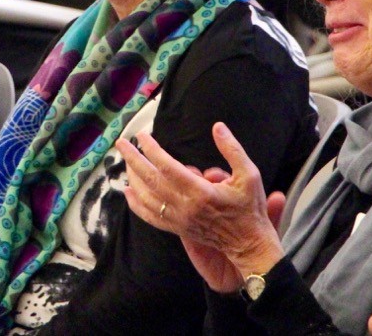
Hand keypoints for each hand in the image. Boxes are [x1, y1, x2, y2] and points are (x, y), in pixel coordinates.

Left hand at [118, 123, 284, 289]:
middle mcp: (185, 206)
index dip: (151, 149)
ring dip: (133, 177)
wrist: (249, 244)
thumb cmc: (249, 208)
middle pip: (150, 179)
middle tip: (122, 143)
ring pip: (146, 197)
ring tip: (126, 161)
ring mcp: (179, 219)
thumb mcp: (249, 174)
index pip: (167, 166)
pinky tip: (129, 191)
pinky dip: (136, 204)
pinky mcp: (177, 229)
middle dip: (133, 159)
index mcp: (201, 192)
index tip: (142, 135)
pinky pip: (150, 217)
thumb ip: (232, 149)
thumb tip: (217, 127)